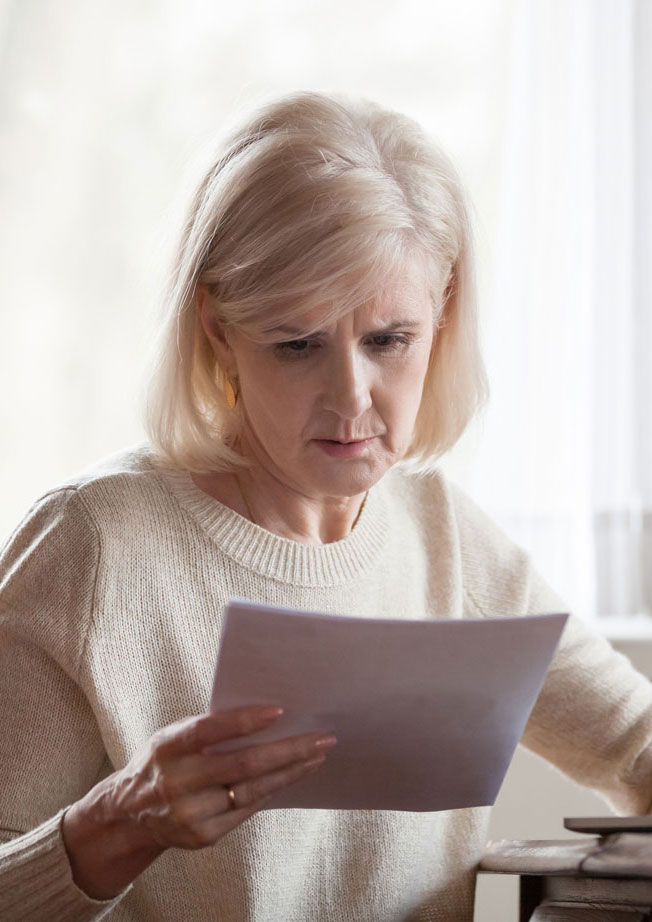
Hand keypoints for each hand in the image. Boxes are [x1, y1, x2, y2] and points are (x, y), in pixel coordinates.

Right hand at [62, 706, 335, 898]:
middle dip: (288, 750)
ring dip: (290, 772)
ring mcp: (191, 813)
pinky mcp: (204, 835)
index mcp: (168, 747)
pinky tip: (293, 776)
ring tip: (317, 756)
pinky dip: (273, 790)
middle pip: (242, 765)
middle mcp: (177, 781)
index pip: (208, 730)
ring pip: (252, 790)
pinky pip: (248, 809)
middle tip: (321, 738)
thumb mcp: (172, 737)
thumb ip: (208, 729)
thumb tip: (265, 714)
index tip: (279, 711)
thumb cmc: (163, 762)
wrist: (130, 814)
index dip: (243, 721)